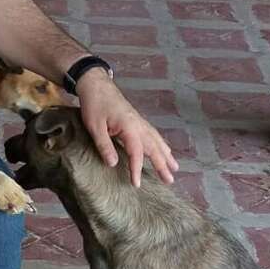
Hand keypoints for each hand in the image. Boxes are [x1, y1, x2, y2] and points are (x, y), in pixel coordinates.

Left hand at [76, 68, 178, 186]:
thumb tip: (113, 164)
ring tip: (175, 167)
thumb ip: (104, 145)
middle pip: (154, 147)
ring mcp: (139, 121)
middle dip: (162, 164)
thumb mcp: (94, 126)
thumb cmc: (94, 104)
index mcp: (129, 126)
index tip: (136, 184)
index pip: (136, 152)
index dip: (137, 169)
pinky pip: (153, 134)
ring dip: (166, 154)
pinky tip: (164, 149)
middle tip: (170, 180)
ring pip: (157, 140)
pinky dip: (161, 144)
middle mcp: (139, 124)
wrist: (96, 84)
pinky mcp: (137, 120)